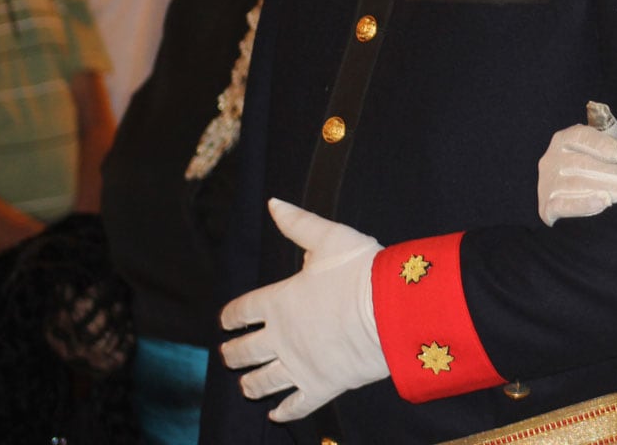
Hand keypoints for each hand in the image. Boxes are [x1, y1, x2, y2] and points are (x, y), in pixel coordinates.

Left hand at [219, 199, 389, 421]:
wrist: (390, 311)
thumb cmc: (362, 272)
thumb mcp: (330, 238)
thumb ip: (298, 223)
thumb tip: (272, 203)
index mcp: (278, 301)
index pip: (240, 311)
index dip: (230, 317)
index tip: (226, 321)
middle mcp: (279, 337)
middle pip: (242, 351)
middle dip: (233, 354)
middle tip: (229, 355)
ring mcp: (298, 365)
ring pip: (261, 382)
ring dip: (250, 384)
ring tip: (246, 385)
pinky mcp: (320, 386)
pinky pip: (295, 406)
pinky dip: (283, 412)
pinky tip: (276, 413)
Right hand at [537, 105, 616, 225]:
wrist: (555, 192)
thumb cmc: (582, 165)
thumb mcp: (592, 147)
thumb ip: (607, 141)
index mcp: (563, 140)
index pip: (580, 137)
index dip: (599, 143)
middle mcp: (552, 159)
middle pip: (586, 164)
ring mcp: (548, 183)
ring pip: (581, 184)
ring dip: (613, 188)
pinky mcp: (547, 206)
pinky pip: (565, 205)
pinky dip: (584, 203)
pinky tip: (604, 202)